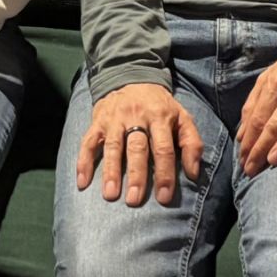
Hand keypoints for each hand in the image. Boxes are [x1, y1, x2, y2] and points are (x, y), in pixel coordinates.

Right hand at [76, 82, 204, 206]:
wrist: (132, 76)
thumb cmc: (160, 106)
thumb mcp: (182, 117)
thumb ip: (192, 143)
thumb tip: (194, 174)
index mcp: (160, 116)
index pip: (163, 148)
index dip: (164, 173)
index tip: (164, 197)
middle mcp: (136, 116)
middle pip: (136, 148)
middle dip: (136, 175)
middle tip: (134, 200)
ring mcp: (114, 118)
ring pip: (112, 146)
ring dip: (110, 171)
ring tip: (110, 194)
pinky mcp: (98, 121)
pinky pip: (88, 141)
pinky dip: (84, 161)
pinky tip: (83, 182)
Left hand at [235, 51, 276, 175]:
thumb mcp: (268, 78)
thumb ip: (253, 104)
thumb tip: (241, 135)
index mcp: (275, 83)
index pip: (259, 117)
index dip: (250, 140)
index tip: (243, 159)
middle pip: (276, 122)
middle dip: (262, 147)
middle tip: (252, 169)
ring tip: (273, 161)